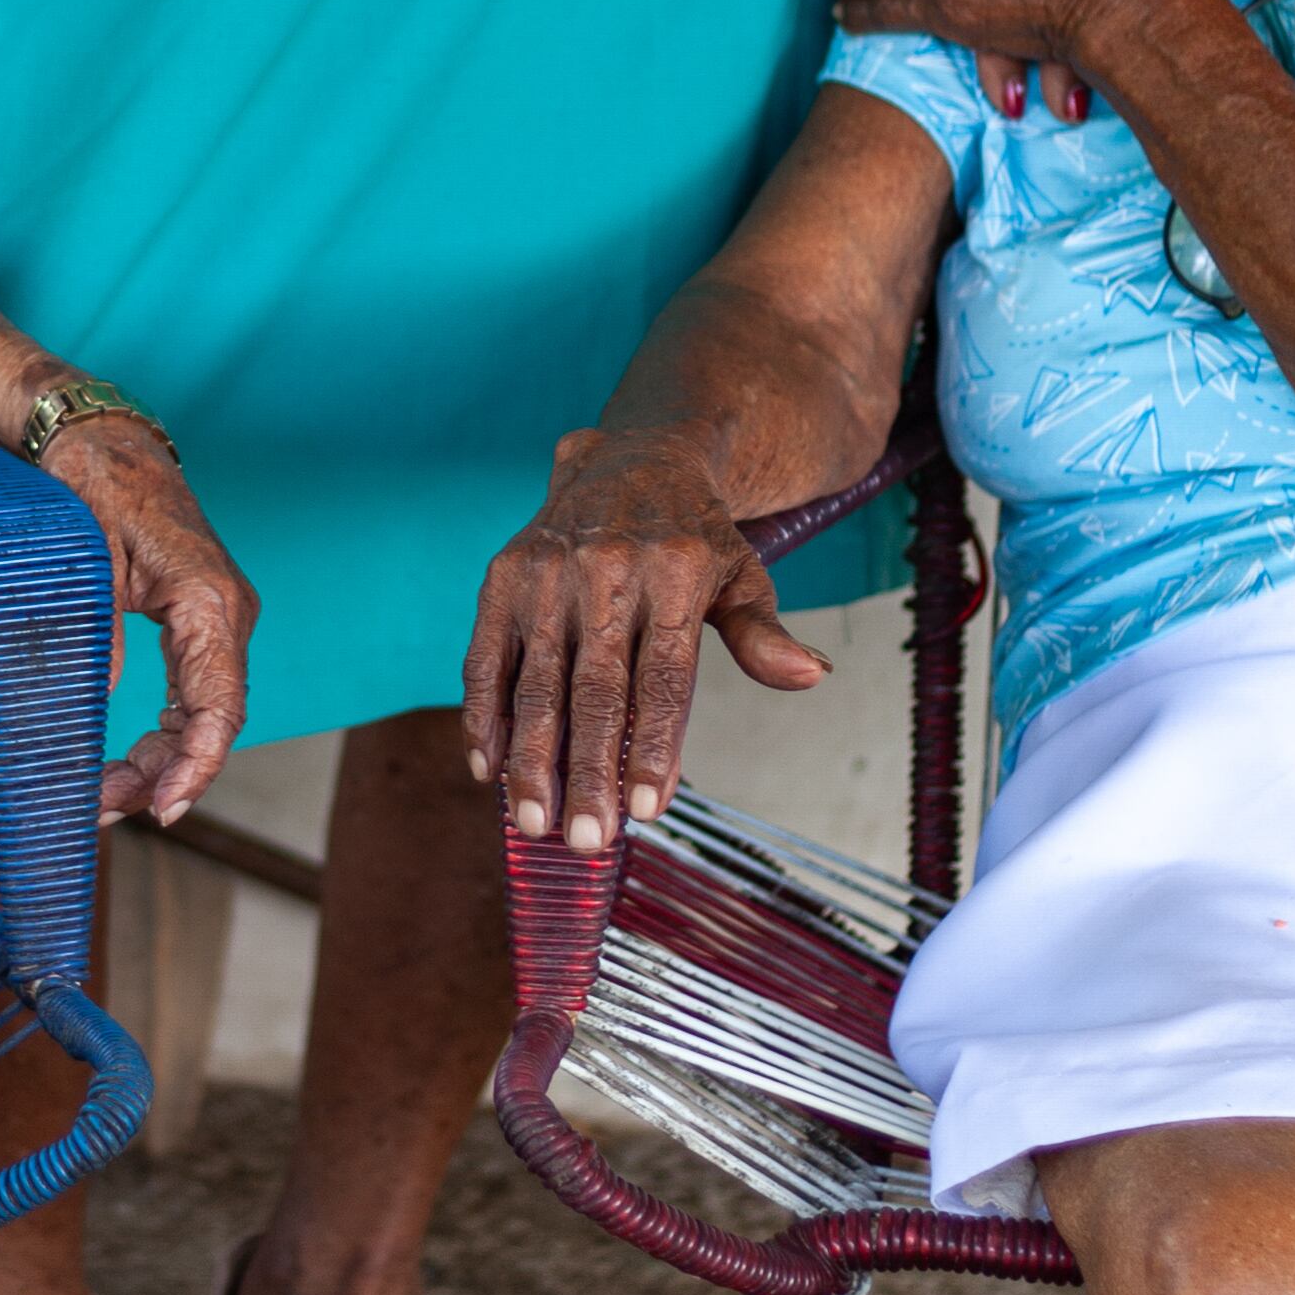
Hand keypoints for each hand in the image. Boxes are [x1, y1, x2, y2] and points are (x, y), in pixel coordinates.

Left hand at [42, 419, 255, 827]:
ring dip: (160, 761)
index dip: (197, 765)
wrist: (100, 440)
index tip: (164, 808)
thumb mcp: (82, 555)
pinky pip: (191, 696)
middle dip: (165, 775)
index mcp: (208, 600)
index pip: (220, 704)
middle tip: (106, 810)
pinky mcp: (196, 625)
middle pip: (212, 721)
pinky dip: (163, 735)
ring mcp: (215, 622)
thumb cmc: (93, 485)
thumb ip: (94, 627)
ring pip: (201, 715)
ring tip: (106, 797)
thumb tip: (95, 699)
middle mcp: (226, 614)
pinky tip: (129, 764)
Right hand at [461, 428, 826, 856]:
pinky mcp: (504, 576)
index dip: (655, 747)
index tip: (647, 811)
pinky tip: (487, 769)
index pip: (664, 677)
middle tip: (585, 841)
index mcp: (675, 572)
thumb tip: (812, 675)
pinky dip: (482, 716)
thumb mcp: (743, 573)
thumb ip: (764, 633)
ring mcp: (548, 573)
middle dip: (587, 772)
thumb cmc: (693, 535)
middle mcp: (607, 569)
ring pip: (536, 682)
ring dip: (530, 759)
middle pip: (595, 690)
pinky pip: (486, 657)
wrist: (633, 454)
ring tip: (533, 824)